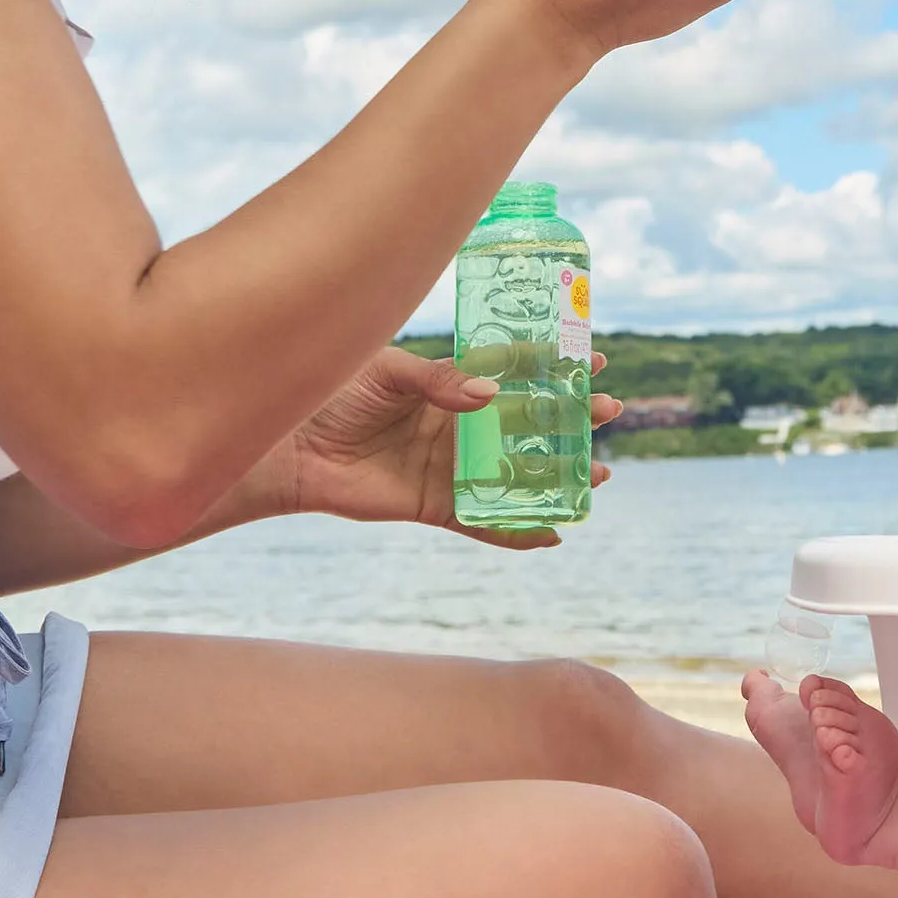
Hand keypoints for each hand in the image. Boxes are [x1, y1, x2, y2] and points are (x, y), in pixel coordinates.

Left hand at [251, 348, 618, 548]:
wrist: (288, 445)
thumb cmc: (331, 392)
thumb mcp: (387, 371)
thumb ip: (438, 380)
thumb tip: (488, 395)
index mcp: (451, 384)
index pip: (516, 373)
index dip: (557, 369)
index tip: (597, 363)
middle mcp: (458, 426)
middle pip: (527, 424)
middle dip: (571, 421)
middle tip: (609, 415)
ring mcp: (449, 467)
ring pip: (515, 473)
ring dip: (557, 476)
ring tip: (597, 477)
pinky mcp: (433, 505)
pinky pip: (483, 520)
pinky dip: (518, 531)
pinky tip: (553, 533)